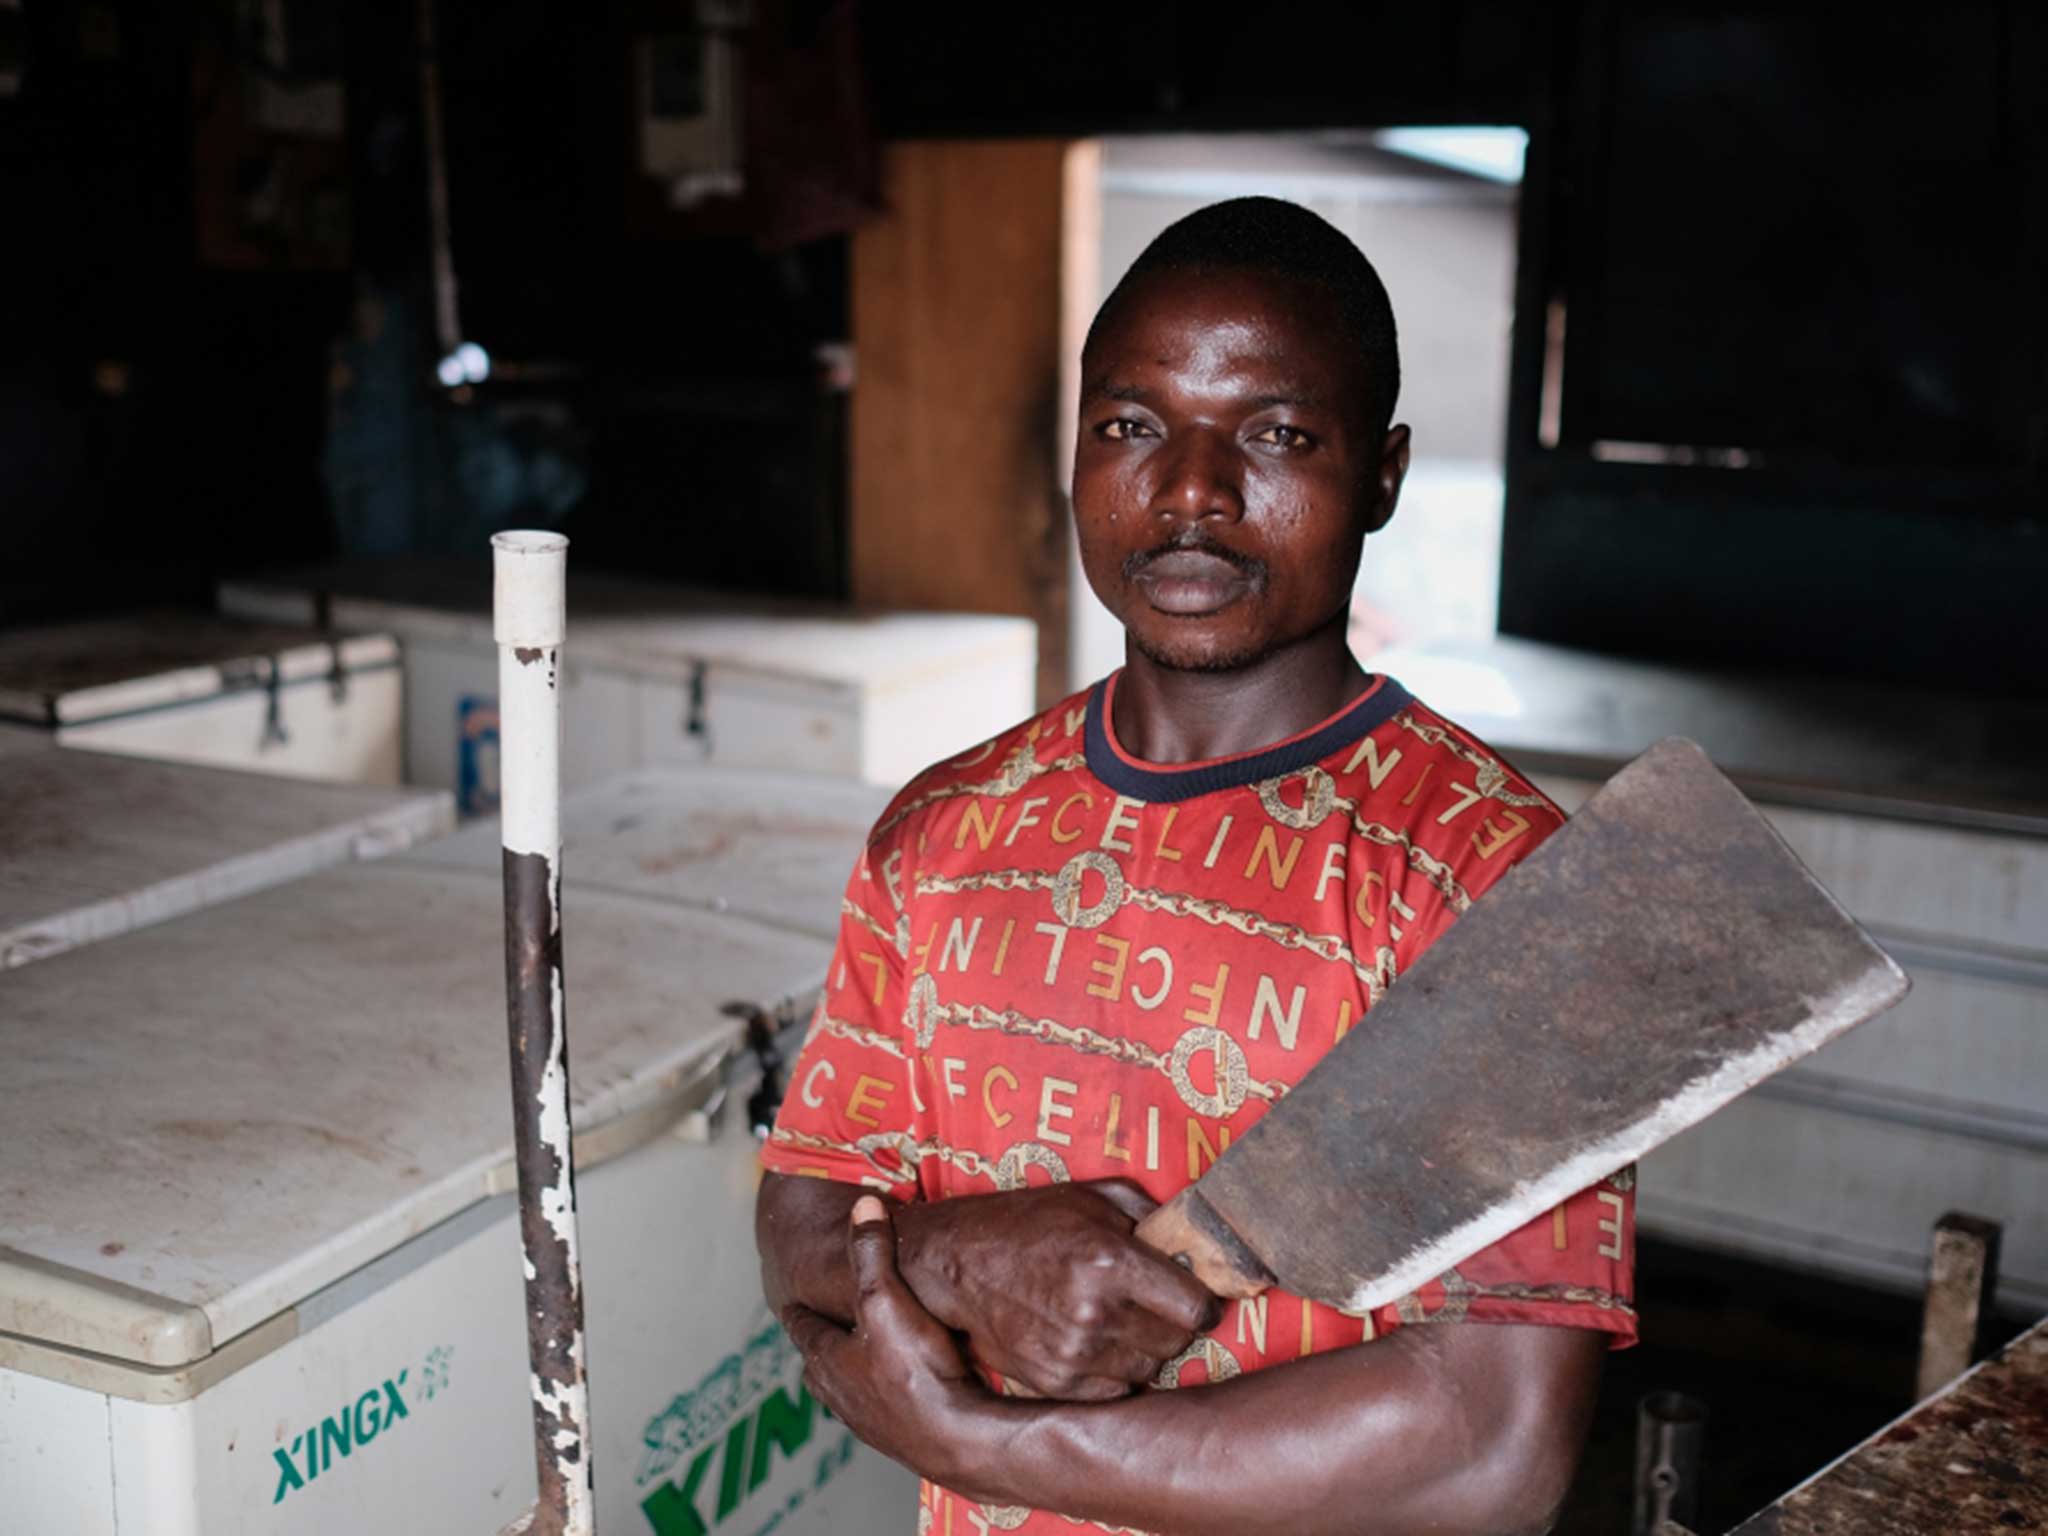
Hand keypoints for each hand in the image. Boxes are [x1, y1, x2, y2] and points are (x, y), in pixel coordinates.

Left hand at [782, 1197, 992, 1480]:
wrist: (956, 1438)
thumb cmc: (917, 1370)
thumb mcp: (889, 1298)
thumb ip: (873, 1251)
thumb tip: (863, 1205)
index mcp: (829, 1359)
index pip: (803, 1329)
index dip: (797, 1312)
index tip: (787, 1303)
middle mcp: (841, 1394)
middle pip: (817, 1367)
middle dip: (817, 1348)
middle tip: (817, 1332)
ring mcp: (868, 1422)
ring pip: (845, 1394)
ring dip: (847, 1377)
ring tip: (854, 1364)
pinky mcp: (899, 1440)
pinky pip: (878, 1413)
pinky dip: (879, 1398)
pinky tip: (898, 1395)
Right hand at [899, 1178, 1219, 1400]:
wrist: (956, 1263)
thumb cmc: (1026, 1223)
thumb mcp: (1090, 1196)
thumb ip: (1149, 1213)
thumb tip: (1193, 1236)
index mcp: (1111, 1261)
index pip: (1196, 1308)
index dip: (1203, 1303)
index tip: (1196, 1298)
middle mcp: (1095, 1312)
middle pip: (1177, 1342)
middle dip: (1173, 1323)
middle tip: (1153, 1304)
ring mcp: (1074, 1353)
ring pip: (1148, 1369)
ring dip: (1143, 1348)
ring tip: (1119, 1320)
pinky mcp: (1055, 1381)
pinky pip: (1116, 1390)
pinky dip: (1114, 1371)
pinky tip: (1095, 1341)